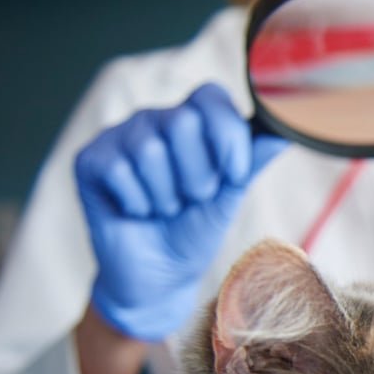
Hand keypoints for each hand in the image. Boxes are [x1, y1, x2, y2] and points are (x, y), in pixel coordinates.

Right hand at [75, 84, 286, 340]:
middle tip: (192, 199)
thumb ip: (250, 160)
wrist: (159, 276)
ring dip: (166, 195)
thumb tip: (284, 129)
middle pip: (183, 121)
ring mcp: (119, 136)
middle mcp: (155, 120)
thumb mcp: (231, 195)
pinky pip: (119, 170)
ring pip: (150, 151)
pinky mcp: (90, 159)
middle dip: (199, 175)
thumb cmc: (195, 231)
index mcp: (192, 122)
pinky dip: (136, 203)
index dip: (228, 135)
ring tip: (164, 208)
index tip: (236, 175)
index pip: (211, 96)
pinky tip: (136, 211)